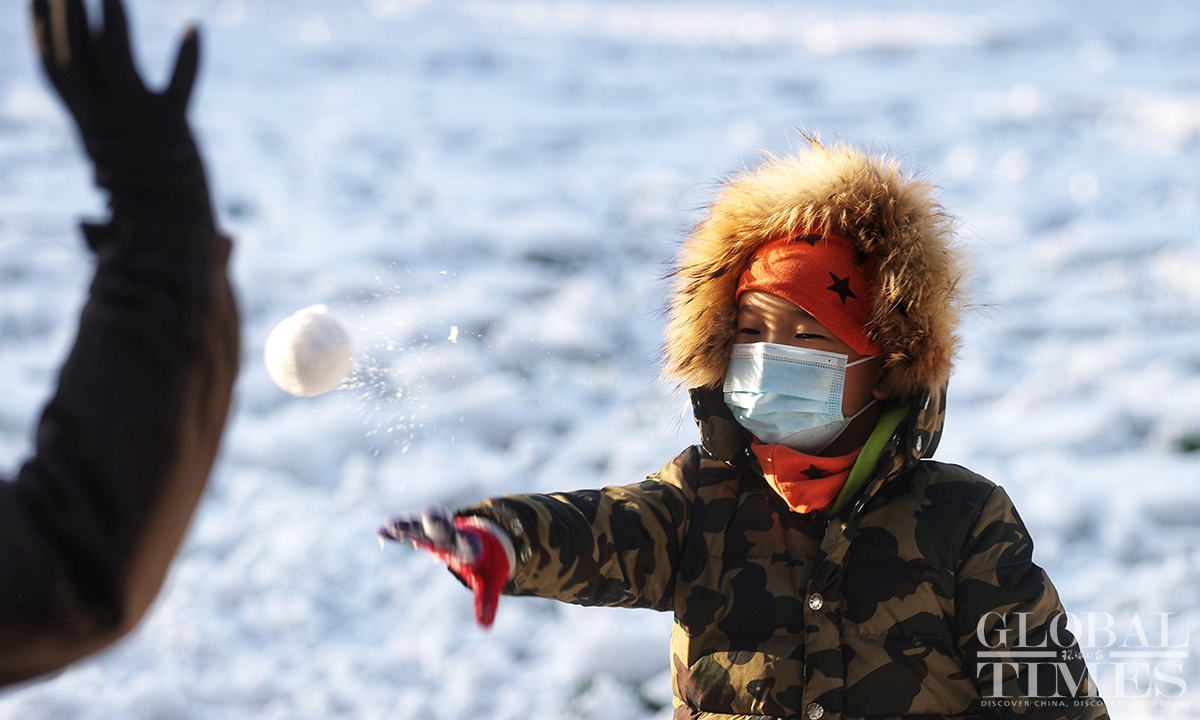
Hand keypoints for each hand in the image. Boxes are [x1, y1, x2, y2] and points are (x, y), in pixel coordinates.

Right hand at [31, 0, 210, 221]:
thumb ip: (103, 121)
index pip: (55, 69)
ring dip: (113, 22)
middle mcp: (106, 118)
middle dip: (64, 13)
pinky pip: (179, 89)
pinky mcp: (174, 128)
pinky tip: (194, 28)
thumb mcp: (114, 155)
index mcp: (90, 124)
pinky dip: (187, 61)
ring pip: (115, 61)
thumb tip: (92, 92)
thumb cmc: (144, 195)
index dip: (41, 31)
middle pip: (72, 54)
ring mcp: (138, 121)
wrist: (170, 235)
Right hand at [378, 507, 513, 627]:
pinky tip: (380, 530)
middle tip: (430, 513)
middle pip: (444, 529)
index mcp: (471, 547)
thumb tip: (485, 627)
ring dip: (407, 525)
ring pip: (420, 527)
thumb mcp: (489, 581)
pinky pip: (407, 531)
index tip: (472, 548)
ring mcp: (435, 533)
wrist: (480, 540)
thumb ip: (486, 600)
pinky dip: (395, 532)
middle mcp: (452, 536)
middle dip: (437, 522)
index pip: (470, 548)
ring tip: (390, 523)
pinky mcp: (422, 533)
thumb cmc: (485, 565)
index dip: (470, 549)